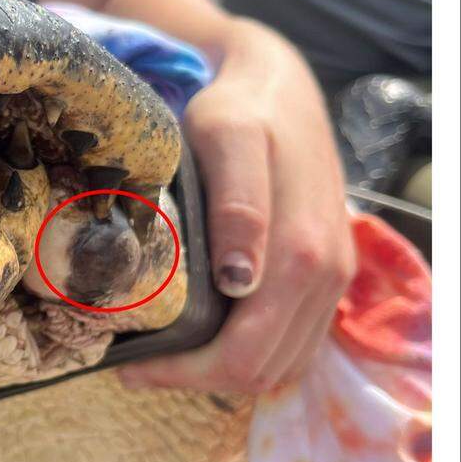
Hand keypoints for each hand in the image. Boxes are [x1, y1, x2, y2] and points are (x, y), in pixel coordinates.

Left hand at [120, 21, 356, 392]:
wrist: (279, 84)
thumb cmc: (242, 110)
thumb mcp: (229, 139)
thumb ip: (239, 206)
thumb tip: (240, 281)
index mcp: (302, 255)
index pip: (244, 354)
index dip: (184, 373)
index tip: (129, 364)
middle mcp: (326, 276)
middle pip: (260, 370)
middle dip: (196, 377)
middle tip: (136, 363)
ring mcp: (331, 278)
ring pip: (279, 364)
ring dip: (221, 371)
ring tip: (163, 352)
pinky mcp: (325, 273)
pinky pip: (293, 341)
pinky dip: (250, 352)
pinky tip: (204, 333)